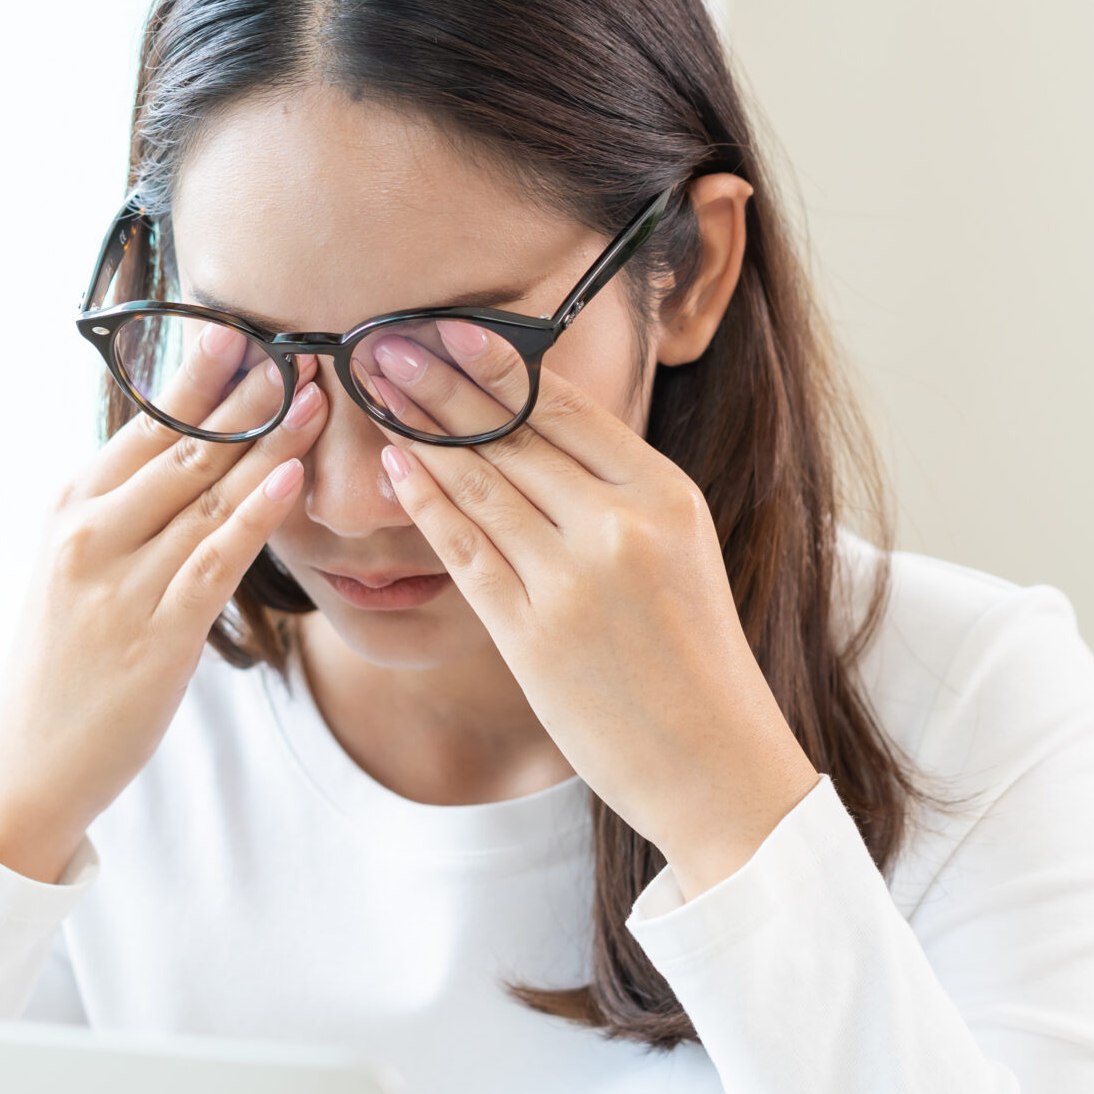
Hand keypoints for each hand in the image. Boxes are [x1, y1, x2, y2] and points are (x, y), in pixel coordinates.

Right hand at [0, 334, 326, 881]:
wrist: (27, 755)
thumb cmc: (65, 655)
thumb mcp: (80, 563)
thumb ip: (129, 507)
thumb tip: (192, 449)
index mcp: (72, 503)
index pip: (147, 421)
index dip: (202, 374)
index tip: (249, 328)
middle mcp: (91, 531)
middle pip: (184, 446)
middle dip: (248, 394)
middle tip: (302, 344)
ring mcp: (121, 581)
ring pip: (207, 495)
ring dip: (269, 442)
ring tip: (317, 396)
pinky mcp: (156, 635)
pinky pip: (215, 561)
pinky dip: (256, 515)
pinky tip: (291, 478)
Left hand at [365, 336, 818, 897]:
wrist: (717, 765)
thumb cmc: (695, 659)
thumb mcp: (681, 552)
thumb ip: (619, 495)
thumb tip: (539, 433)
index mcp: (666, 496)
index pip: (567, 410)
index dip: (498, 364)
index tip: (446, 328)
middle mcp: (621, 527)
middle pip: (515, 436)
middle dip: (441, 384)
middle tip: (384, 341)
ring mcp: (574, 581)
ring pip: (481, 486)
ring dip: (420, 431)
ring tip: (376, 390)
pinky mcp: (534, 635)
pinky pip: (466, 552)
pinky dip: (426, 504)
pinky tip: (394, 468)